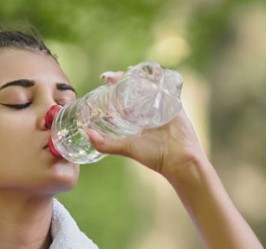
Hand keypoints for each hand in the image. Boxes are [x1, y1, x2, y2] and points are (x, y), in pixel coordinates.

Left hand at [86, 71, 207, 183]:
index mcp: (137, 117)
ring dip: (142, 74)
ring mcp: (161, 105)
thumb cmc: (155, 156)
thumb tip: (86, 133)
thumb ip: (105, 144)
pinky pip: (168, 86)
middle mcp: (148, 109)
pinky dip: (161, 76)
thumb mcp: (126, 148)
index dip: (114, 85)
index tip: (105, 78)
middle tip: (116, 76)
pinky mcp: (174, 103)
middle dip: (126, 77)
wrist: (179, 160)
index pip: (123, 95)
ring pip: (150, 84)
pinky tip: (153, 70)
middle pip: (136, 86)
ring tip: (131, 71)